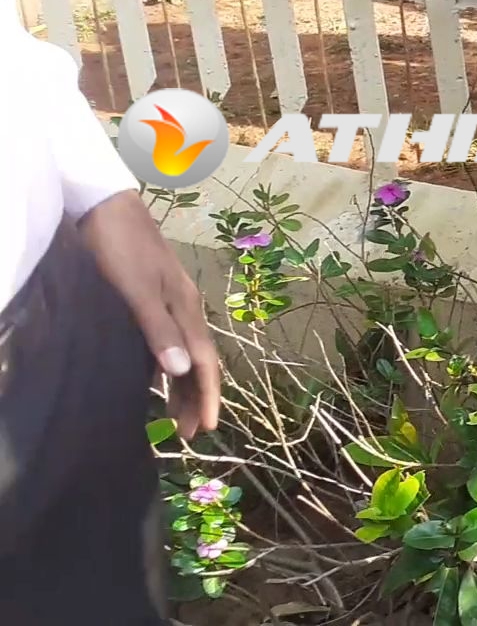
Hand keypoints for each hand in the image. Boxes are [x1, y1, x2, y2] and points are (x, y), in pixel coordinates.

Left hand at [82, 193, 219, 439]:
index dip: (208, 395)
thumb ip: (158, 329)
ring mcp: (168, 301)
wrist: (104, 204)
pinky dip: (164, 367)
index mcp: (185, 307)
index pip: (204, 360)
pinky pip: (165, 343)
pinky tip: (153, 379)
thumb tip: (180, 372)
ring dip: (182, 385)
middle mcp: (183, 307)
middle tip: (192, 434)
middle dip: (198, 397)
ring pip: (183, 352)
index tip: (208, 429)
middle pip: (198, 360)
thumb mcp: (137, 289)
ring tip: (177, 417)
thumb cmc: (120, 247)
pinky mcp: (150, 297)